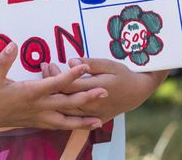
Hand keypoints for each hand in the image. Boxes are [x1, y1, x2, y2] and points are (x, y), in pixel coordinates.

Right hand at [0, 43, 107, 131]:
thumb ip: (3, 60)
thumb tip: (12, 44)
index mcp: (29, 93)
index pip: (55, 84)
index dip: (70, 75)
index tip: (85, 67)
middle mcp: (37, 107)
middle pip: (67, 103)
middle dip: (86, 97)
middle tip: (105, 91)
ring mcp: (37, 117)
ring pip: (64, 121)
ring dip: (83, 120)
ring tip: (100, 120)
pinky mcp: (35, 122)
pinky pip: (57, 126)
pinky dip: (71, 126)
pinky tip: (79, 127)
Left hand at [44, 57, 167, 121]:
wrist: (137, 92)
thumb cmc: (123, 75)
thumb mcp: (109, 65)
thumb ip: (90, 64)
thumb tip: (70, 62)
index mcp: (95, 88)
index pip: (69, 84)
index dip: (55, 75)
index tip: (48, 64)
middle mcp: (92, 104)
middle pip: (64, 97)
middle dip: (51, 83)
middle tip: (44, 69)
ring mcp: (93, 115)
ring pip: (67, 109)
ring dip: (55, 95)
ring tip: (47, 80)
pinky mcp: (94, 120)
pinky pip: (74, 117)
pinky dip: (63, 107)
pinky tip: (56, 97)